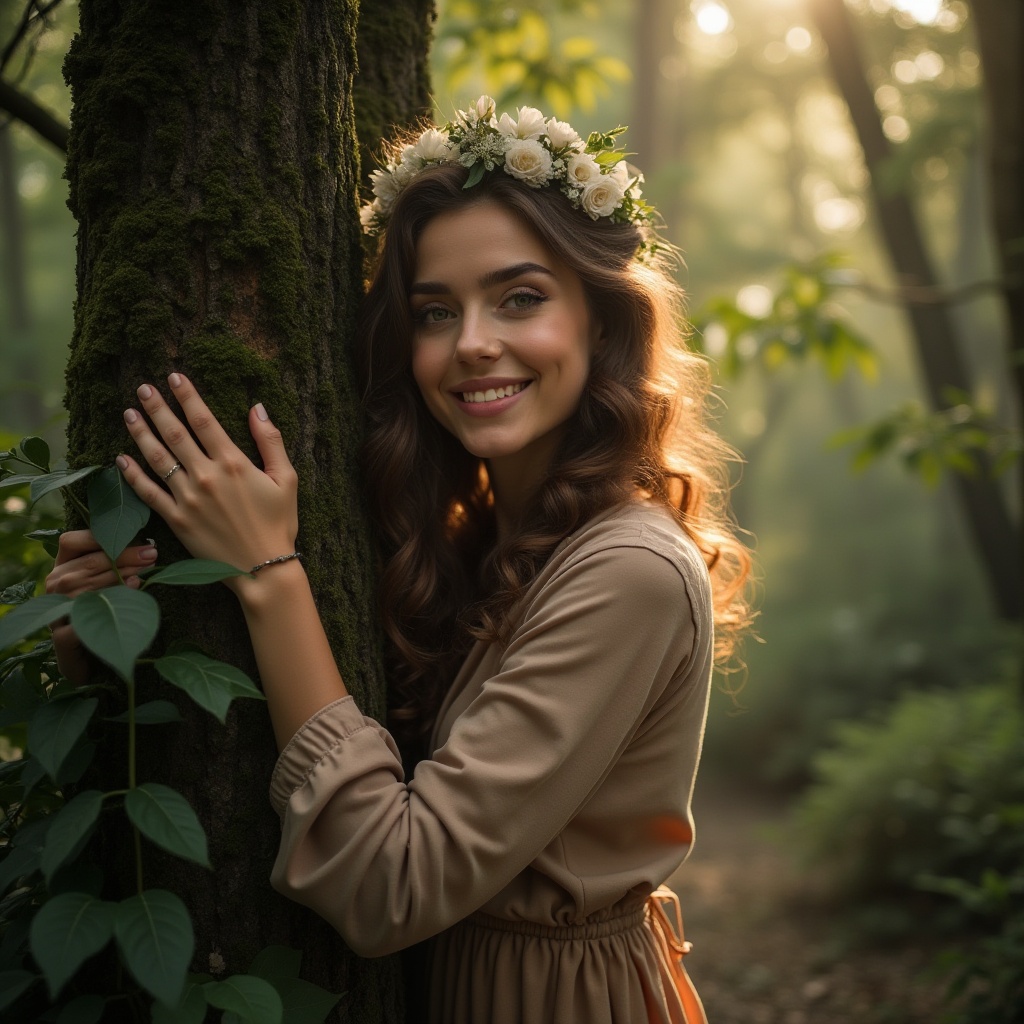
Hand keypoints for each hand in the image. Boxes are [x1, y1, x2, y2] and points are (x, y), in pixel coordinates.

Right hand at [44, 530, 158, 683]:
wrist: (92, 661)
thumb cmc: (105, 614)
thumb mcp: (109, 583)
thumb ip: (116, 562)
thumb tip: (147, 544)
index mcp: (62, 568)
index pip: (71, 541)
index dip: (101, 536)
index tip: (138, 536)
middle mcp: (54, 587)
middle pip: (87, 563)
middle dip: (124, 556)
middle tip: (152, 553)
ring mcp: (55, 612)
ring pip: (87, 587)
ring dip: (120, 576)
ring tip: (147, 570)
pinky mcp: (62, 638)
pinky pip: (86, 616)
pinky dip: (110, 603)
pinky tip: (133, 591)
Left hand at [117, 373, 298, 591]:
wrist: (264, 569)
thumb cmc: (279, 524)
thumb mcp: (286, 479)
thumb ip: (271, 441)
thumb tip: (257, 407)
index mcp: (233, 462)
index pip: (204, 420)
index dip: (188, 396)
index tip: (175, 377)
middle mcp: (206, 476)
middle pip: (175, 433)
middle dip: (157, 407)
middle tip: (143, 388)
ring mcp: (188, 498)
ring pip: (157, 458)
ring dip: (141, 433)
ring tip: (129, 413)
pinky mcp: (176, 520)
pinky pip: (148, 493)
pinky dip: (132, 474)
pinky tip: (121, 458)